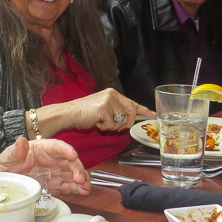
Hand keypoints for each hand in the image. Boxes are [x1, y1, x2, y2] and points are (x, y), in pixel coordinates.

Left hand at [0, 137, 89, 195]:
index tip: (73, 154)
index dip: (65, 150)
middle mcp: (51, 159)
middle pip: (68, 161)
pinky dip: (76, 188)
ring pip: (72, 173)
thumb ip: (14, 151)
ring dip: (81, 179)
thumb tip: (21, 141)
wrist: (2, 183)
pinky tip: (83, 191)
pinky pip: (68, 186)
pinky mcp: (55, 185)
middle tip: (80, 178)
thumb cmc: (5, 166)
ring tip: (85, 186)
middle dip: (77, 168)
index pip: (56, 146)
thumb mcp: (6, 158)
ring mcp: (54, 172)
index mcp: (41, 149)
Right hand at [38, 88, 154, 133]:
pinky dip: (105, 128)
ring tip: (100, 122)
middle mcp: (112, 94)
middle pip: (131, 112)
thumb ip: (116, 111)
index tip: (153, 114)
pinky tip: (96, 123)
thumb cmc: (83, 113)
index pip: (132, 102)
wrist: (68, 114)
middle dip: (125, 123)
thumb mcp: (103, 110)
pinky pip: (112, 124)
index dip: (143, 110)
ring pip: (121, 120)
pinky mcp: (103, 108)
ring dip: (112, 126)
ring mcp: (108, 101)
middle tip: (114, 127)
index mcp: (112, 94)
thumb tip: (128, 120)